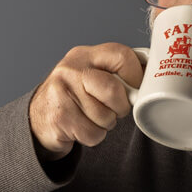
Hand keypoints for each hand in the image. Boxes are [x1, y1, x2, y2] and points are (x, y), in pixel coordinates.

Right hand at [29, 43, 143, 159]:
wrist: (39, 119)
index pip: (122, 55)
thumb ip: (117, 72)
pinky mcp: (59, 116)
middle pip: (114, 89)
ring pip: (105, 116)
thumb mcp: (91, 76)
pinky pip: (93, 133)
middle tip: (115, 110)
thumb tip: (153, 78)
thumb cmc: (75, 97)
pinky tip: (82, 128)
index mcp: (85, 54)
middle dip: (120, 106)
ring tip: (92, 117)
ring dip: (105, 124)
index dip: (136, 76)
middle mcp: (71, 69)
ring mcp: (61, 91)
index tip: (135, 89)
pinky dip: (93, 136)